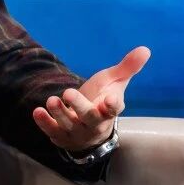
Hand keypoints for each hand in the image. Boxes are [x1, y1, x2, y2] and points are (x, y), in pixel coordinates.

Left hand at [31, 46, 150, 151]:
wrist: (90, 130)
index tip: (111, 99)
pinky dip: (45, 123)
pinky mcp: (61, 136)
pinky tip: (38, 111)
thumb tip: (145, 49)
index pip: (113, 109)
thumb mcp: (114, 83)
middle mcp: (94, 124)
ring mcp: (77, 132)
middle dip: (79, 106)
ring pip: (69, 125)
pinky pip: (53, 131)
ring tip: (51, 100)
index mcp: (109, 110)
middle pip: (89, 117)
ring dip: (59, 114)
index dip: (112, 105)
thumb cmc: (102, 100)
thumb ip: (127, 67)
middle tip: (68, 93)